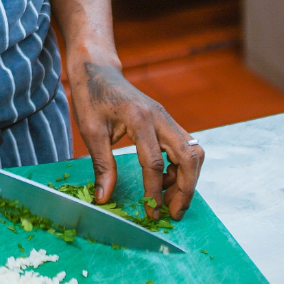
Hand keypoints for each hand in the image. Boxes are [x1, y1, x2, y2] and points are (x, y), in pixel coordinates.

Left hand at [67, 58, 203, 219]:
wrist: (97, 69)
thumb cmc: (91, 96)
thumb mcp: (90, 130)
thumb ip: (101, 164)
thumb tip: (104, 198)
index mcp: (139, 118)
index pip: (155, 162)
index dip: (154, 192)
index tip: (151, 214)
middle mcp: (160, 116)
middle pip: (188, 156)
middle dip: (186, 189)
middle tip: (173, 213)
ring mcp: (166, 117)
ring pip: (192, 151)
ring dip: (187, 178)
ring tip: (168, 199)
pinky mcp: (166, 120)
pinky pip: (185, 146)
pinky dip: (181, 166)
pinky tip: (163, 179)